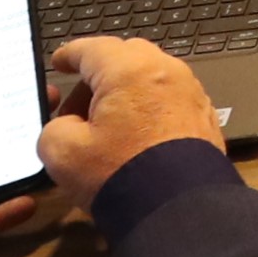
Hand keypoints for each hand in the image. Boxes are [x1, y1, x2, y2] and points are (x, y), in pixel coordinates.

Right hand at [40, 36, 226, 207]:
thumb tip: (66, 126)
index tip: (60, 61)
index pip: (92, 48)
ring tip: (105, 130)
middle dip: (97, 79)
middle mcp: (165, 70)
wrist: (178, 208)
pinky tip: (135, 139)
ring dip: (124, 95)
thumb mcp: (63, 153)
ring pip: (149, 79)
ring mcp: (190, 92)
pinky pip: (168, 100)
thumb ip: (53, 128)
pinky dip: (148, 109)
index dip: (70, 55)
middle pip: (124, 59)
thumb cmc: (119, 174)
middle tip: (76, 110)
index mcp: (129, 69)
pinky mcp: (204, 116)